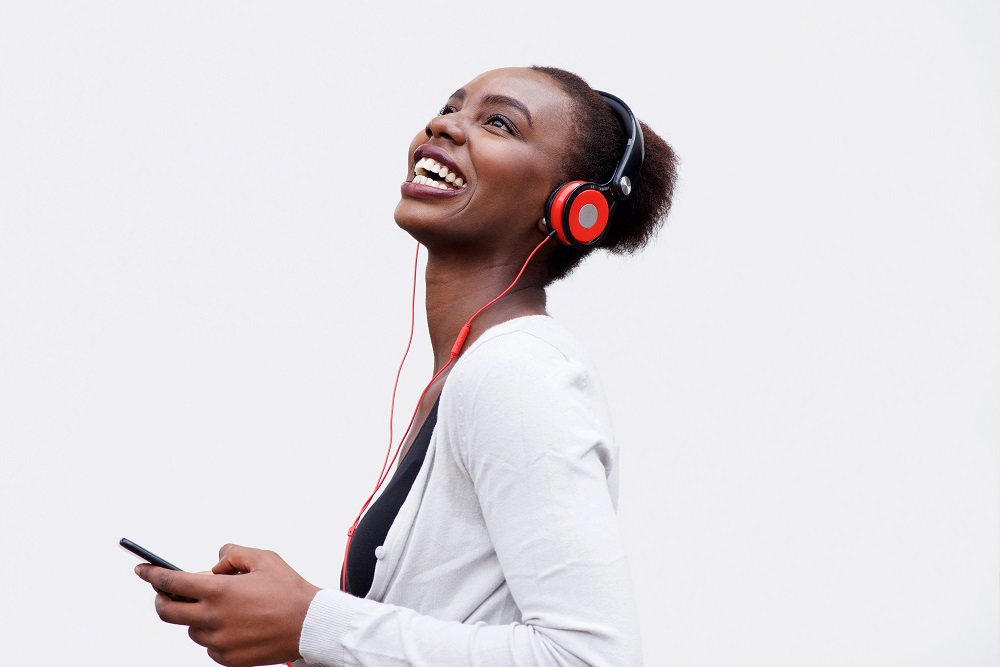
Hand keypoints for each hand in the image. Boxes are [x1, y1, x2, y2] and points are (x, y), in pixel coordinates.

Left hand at [135, 544, 320, 666]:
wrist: (310, 625)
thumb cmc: (290, 591)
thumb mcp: (264, 559)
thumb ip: (233, 554)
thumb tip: (216, 561)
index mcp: (219, 591)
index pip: (171, 583)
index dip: (152, 575)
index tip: (142, 570)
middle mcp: (212, 618)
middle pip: (167, 612)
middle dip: (162, 599)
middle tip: (167, 592)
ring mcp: (218, 641)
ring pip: (191, 628)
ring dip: (197, 615)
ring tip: (224, 605)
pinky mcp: (226, 657)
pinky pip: (208, 644)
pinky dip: (213, 632)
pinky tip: (235, 622)